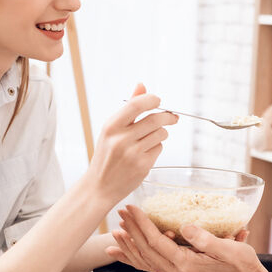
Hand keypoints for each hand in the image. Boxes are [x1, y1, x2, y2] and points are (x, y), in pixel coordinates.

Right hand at [86, 84, 177, 201]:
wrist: (99, 186)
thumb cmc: (106, 155)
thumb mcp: (111, 130)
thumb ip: (128, 108)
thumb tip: (142, 85)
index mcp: (111, 126)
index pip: (136, 104)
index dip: (152, 99)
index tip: (158, 101)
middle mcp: (121, 139)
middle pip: (155, 120)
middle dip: (167, 117)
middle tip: (172, 117)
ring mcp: (133, 154)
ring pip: (160, 134)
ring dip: (162, 133)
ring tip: (152, 138)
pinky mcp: (143, 166)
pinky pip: (159, 149)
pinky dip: (157, 147)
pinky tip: (145, 153)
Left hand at [105, 205, 268, 271]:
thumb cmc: (241, 264)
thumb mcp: (230, 249)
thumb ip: (207, 240)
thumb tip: (185, 227)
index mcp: (186, 264)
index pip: (157, 242)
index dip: (142, 224)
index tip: (132, 208)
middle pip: (146, 250)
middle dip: (131, 230)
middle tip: (121, 212)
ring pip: (144, 260)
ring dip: (128, 245)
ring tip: (115, 231)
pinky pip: (149, 266)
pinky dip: (133, 258)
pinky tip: (122, 253)